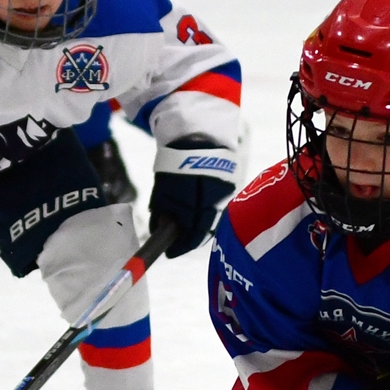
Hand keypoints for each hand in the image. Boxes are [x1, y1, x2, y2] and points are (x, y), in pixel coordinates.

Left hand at [148, 136, 236, 255]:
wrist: (200, 135)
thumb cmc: (176, 161)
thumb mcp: (163, 184)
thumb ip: (163, 207)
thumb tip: (159, 230)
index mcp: (192, 192)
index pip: (188, 226)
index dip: (179, 244)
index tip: (168, 253)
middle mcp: (211, 195)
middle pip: (202, 228)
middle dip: (189, 242)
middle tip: (177, 248)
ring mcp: (223, 193)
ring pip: (212, 222)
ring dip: (199, 234)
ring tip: (187, 240)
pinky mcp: (229, 191)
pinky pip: (218, 213)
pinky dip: (208, 222)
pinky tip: (199, 227)